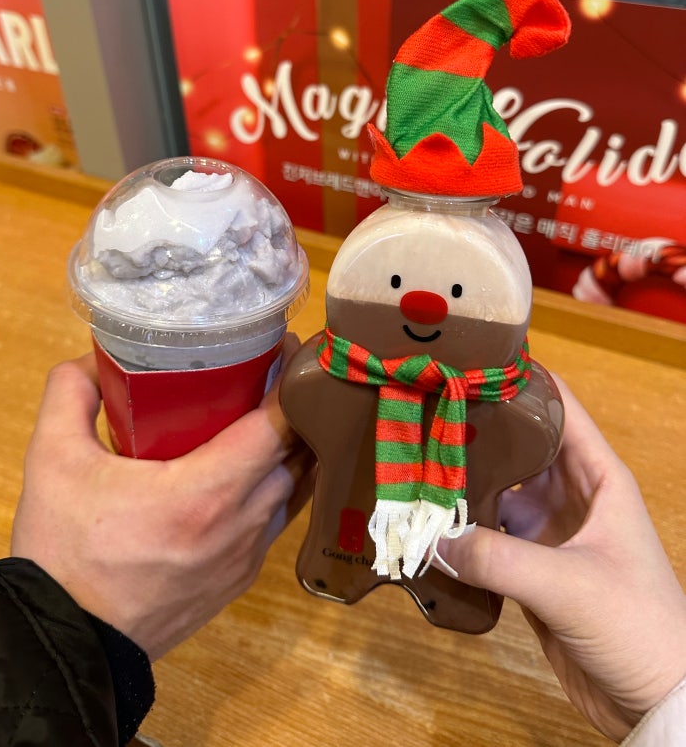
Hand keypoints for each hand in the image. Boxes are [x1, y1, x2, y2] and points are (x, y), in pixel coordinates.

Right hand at [11, 335, 314, 659]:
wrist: (65, 645)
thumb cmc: (64, 552)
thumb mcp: (52, 462)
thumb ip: (70, 397)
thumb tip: (89, 362)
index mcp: (206, 493)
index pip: (279, 427)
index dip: (291, 384)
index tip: (289, 353)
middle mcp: (240, 526)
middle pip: (295, 456)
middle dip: (294, 412)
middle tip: (275, 376)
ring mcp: (245, 559)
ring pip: (292, 492)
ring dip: (290, 454)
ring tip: (269, 419)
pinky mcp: (238, 583)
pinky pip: (274, 524)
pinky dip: (275, 491)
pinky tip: (252, 473)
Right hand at [438, 375, 685, 740]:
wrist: (653, 699)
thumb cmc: (637, 625)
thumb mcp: (570, 585)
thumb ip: (499, 559)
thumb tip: (430, 537)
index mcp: (598, 476)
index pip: (559, 408)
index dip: (519, 382)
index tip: (468, 364)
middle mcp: (570, 495)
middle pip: (517, 447)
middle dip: (474, 433)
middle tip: (420, 414)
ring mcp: (548, 532)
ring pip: (496, 492)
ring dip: (461, 485)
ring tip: (411, 466)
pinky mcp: (530, 569)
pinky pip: (487, 538)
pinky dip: (459, 531)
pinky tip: (424, 523)